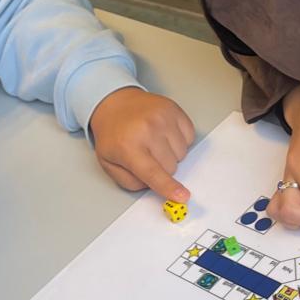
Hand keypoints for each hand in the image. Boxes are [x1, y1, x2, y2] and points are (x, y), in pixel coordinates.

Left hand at [89, 87, 194, 201]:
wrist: (114, 103)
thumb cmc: (113, 135)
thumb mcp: (109, 164)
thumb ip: (131, 182)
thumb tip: (156, 187)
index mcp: (128, 146)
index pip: (153, 172)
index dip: (169, 187)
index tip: (182, 197)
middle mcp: (147, 130)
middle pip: (171, 167)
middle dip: (162, 168)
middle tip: (147, 155)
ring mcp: (163, 117)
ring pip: (182, 154)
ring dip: (171, 154)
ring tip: (154, 142)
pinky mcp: (174, 109)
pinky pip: (189, 137)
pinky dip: (180, 140)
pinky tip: (164, 133)